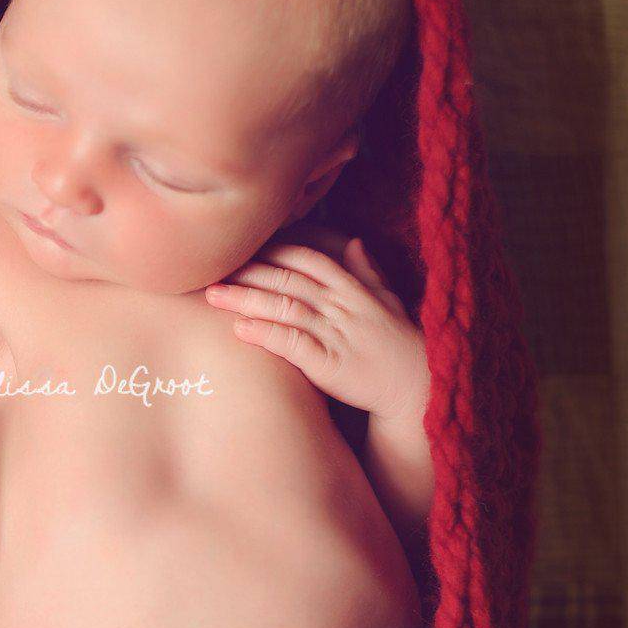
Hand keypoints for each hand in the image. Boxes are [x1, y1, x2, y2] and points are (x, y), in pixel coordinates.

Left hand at [204, 228, 428, 422]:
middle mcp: (341, 306)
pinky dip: (265, 334)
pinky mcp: (329, 363)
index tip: (243, 246)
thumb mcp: (387, 300)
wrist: (414, 386)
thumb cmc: (397, 342)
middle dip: (249, 272)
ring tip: (214, 295)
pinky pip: (292, 344)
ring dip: (247, 299)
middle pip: (287, 280)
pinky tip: (239, 330)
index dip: (274, 249)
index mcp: (352, 288)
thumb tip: (353, 241)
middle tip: (213, 268)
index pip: (307, 258)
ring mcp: (335, 333)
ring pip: (285, 308)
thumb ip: (366, 271)